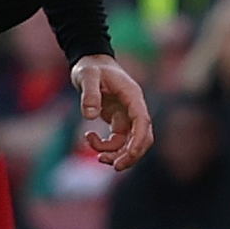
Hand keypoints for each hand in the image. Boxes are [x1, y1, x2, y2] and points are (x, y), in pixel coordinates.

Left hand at [71, 53, 152, 169]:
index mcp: (132, 96)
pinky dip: (104, 145)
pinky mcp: (117, 120)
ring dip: (116, 153)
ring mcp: (126, 115)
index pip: (142, 121)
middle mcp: (133, 107)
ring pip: (129, 142)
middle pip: (142, 137)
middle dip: (132, 154)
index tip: (129, 154)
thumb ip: (89, 93)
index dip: (138, 140)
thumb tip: (90, 116)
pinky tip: (89, 137)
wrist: (89, 61)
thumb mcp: (87, 75)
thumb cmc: (91, 66)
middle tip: (115, 167)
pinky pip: (117, 140)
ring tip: (98, 158)